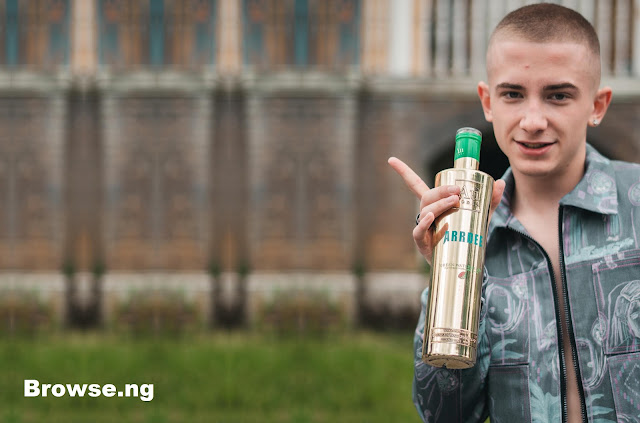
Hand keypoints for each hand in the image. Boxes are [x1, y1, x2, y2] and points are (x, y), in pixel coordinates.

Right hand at [387, 157, 505, 263]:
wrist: (463, 265)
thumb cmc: (465, 237)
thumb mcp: (480, 217)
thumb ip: (489, 201)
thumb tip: (500, 183)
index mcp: (434, 204)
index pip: (415, 184)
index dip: (403, 172)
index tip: (391, 160)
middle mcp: (426, 214)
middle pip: (427, 196)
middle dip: (441, 190)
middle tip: (458, 190)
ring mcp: (424, 227)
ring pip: (426, 210)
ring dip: (439, 204)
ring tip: (455, 201)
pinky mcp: (423, 242)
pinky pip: (419, 231)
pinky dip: (425, 223)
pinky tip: (433, 217)